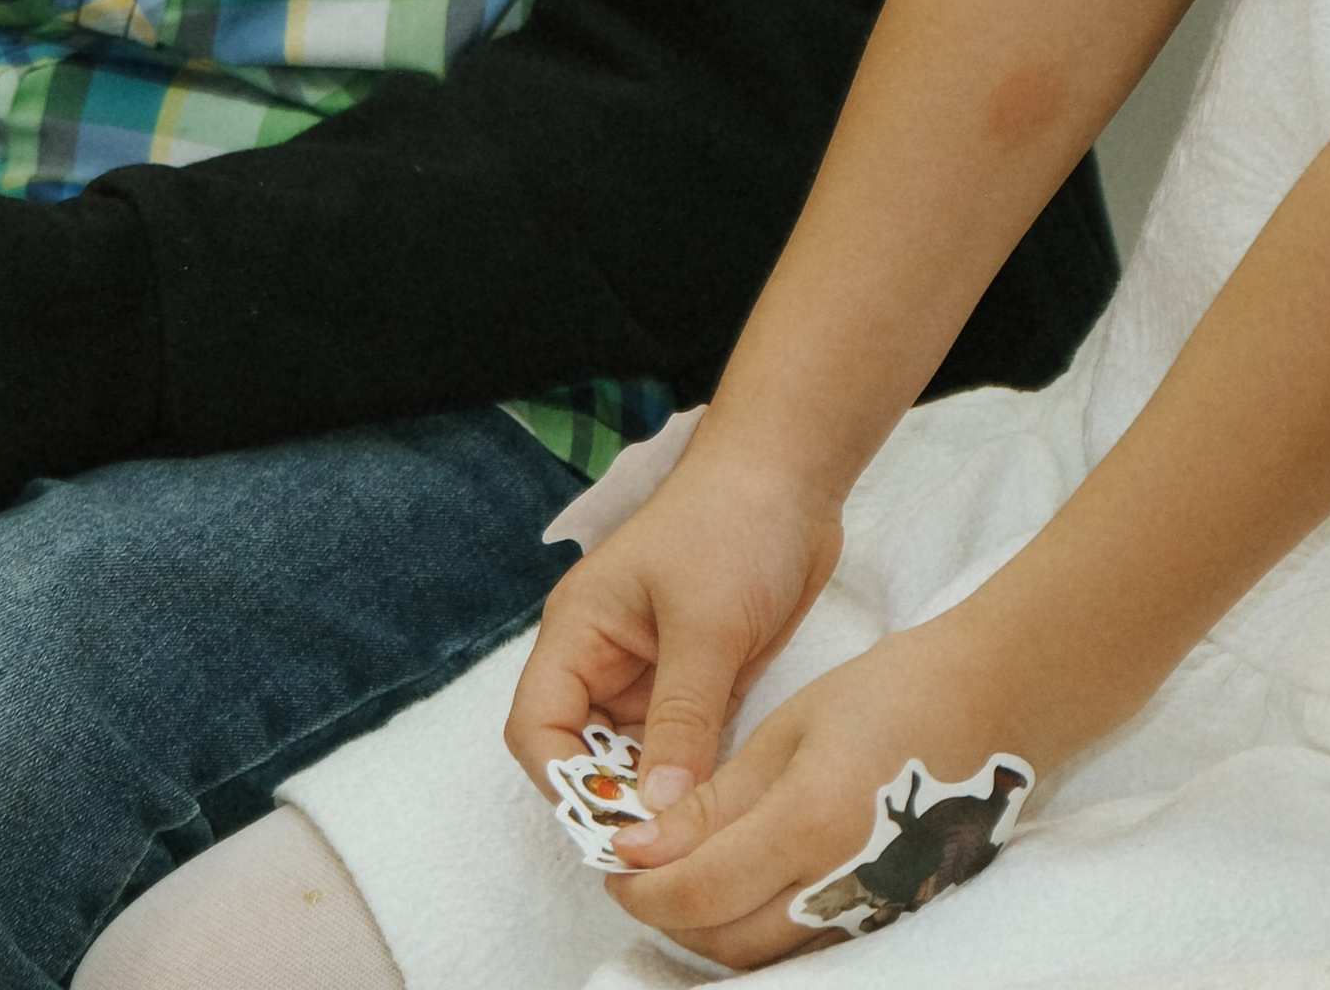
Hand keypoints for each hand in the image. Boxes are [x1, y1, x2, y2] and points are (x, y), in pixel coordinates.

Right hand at [506, 438, 843, 819]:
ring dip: (657, 801)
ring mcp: (653, 677)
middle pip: (582, 755)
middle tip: (667, 851)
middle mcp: (605, 662)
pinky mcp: (699, 685)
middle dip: (613, 803)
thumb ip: (680, 721)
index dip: (565, 783)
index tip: (618, 828)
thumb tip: (656, 815)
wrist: (791, 478)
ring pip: (634, 762)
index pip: (537, 729)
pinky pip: (681, 752)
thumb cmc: (731, 528)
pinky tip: (721, 814)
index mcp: (579, 633)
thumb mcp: (704, 627)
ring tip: (697, 843)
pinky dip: (693, 784)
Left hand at [595, 609, 1034, 971]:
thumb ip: (719, 798)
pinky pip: (806, 945)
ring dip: (708, 929)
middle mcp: (844, 889)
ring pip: (764, 955)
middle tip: (633, 873)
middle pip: (726, 942)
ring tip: (676, 874)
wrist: (993, 704)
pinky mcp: (892, 918)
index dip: (643, 887)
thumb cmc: (890, 694)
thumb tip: (645, 843)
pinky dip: (758, 929)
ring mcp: (873, 914)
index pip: (700, 891)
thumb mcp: (791, 727)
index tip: (611, 862)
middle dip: (667, 915)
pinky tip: (737, 885)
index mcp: (811, 826)